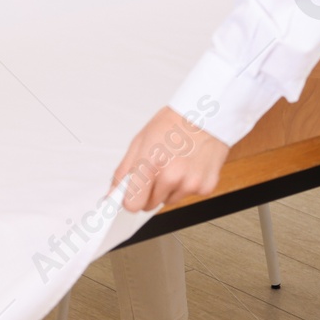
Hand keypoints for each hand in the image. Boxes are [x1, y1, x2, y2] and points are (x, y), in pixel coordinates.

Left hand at [111, 106, 229, 212]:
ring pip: (169, 201)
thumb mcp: (140, 140)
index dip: (131, 199)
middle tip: (157, 169)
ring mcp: (190, 183)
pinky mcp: (206, 187)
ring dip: (169, 189)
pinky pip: (188, 196)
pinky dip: (187, 185)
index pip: (133, 204)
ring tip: (175, 164)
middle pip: (150, 205)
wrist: (205, 115)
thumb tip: (114, 193)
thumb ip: (124, 170)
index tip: (132, 193)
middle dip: (149, 192)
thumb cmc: (173, 123)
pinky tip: (189, 166)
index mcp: (150, 163)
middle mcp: (171, 176)